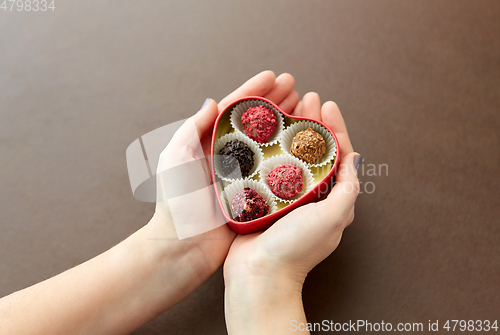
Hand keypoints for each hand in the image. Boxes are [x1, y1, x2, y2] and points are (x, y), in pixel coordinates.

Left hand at [149, 70, 299, 277]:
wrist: (182, 246)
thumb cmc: (175, 203)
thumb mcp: (175, 158)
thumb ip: (192, 128)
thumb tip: (212, 101)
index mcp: (208, 144)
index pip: (234, 110)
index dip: (254, 91)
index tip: (273, 76)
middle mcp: (228, 157)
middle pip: (257, 122)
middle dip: (276, 102)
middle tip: (296, 88)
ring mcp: (243, 175)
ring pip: (269, 143)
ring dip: (285, 124)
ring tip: (304, 109)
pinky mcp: (255, 195)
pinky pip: (275, 171)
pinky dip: (289, 156)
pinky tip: (303, 146)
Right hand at [224, 92, 360, 333]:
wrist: (258, 276)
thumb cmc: (296, 248)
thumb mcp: (332, 217)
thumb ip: (348, 188)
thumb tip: (355, 158)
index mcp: (331, 199)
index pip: (339, 156)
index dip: (335, 128)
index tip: (327, 105)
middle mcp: (310, 197)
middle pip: (314, 151)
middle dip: (313, 124)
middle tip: (307, 98)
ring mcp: (286, 198)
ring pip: (291, 156)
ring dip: (291, 132)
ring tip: (287, 108)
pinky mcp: (264, 200)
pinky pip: (269, 169)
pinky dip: (270, 150)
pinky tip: (264, 133)